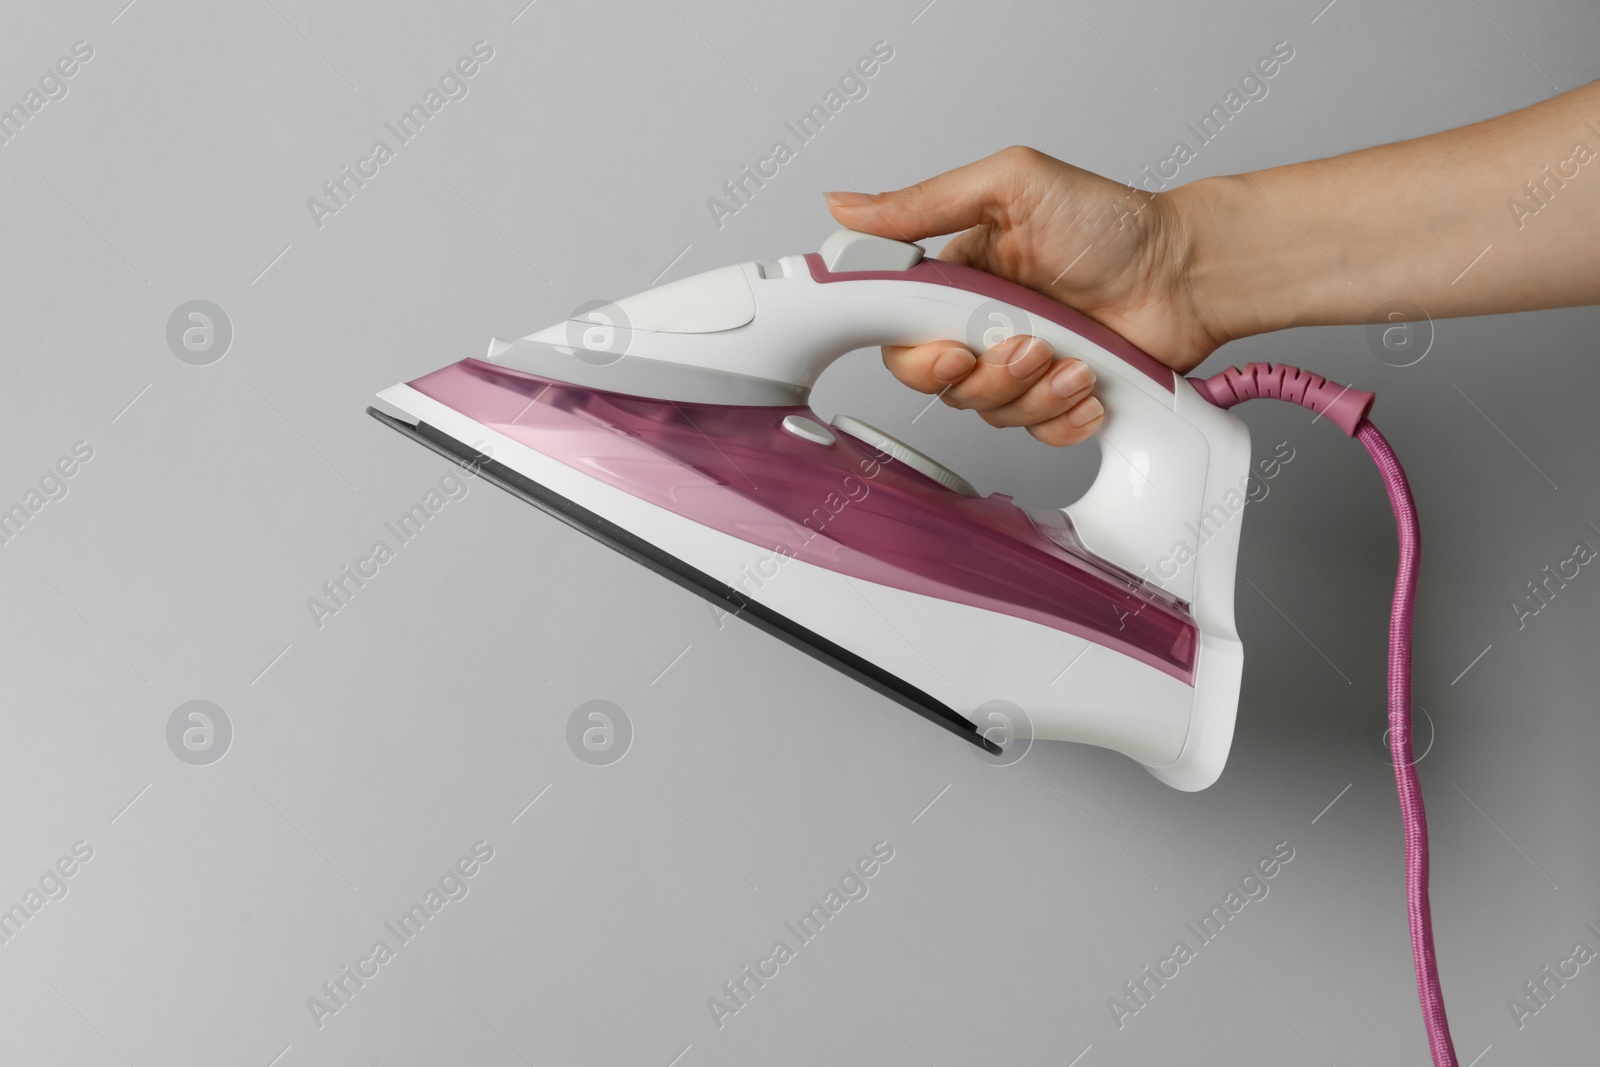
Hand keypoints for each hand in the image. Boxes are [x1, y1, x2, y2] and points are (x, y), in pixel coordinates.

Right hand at [825, 146, 1217, 445]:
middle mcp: (982, 325)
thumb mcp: (1010, 186)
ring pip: (989, 411)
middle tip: (1029, 343)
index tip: (950, 348)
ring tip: (1074, 356)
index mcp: (958, 278)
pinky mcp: (1057, 398)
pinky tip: (1089, 385)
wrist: (1187, 271)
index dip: (916, 353)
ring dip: (1035, 391)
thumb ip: (923, 203)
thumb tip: (846, 207)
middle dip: (986, 374)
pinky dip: (1063, 418)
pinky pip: (1036, 435)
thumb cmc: (1109, 222)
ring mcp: (1020, 365)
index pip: (900, 332)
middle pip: (942, 383)